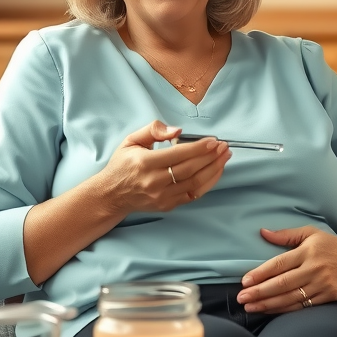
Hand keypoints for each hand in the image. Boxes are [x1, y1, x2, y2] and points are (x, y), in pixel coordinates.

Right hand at [97, 120, 228, 214]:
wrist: (112, 194)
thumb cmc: (123, 164)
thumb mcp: (131, 140)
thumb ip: (153, 130)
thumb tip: (177, 131)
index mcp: (144, 163)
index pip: (178, 154)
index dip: (198, 147)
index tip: (213, 141)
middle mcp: (154, 181)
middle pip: (190, 168)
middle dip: (210, 157)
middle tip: (224, 147)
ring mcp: (162, 196)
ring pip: (195, 182)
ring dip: (213, 169)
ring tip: (225, 157)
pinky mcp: (167, 205)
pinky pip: (193, 194)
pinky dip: (208, 183)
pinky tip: (216, 171)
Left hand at [237, 227, 336, 313]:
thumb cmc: (332, 245)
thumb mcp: (311, 233)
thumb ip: (286, 235)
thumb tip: (263, 232)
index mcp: (307, 251)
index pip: (279, 264)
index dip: (260, 273)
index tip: (245, 281)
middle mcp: (314, 268)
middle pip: (282, 283)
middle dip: (260, 292)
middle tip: (241, 298)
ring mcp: (322, 284)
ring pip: (291, 297)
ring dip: (268, 304)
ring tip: (250, 308)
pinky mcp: (329, 297)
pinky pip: (303, 306)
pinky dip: (284, 310)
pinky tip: (270, 311)